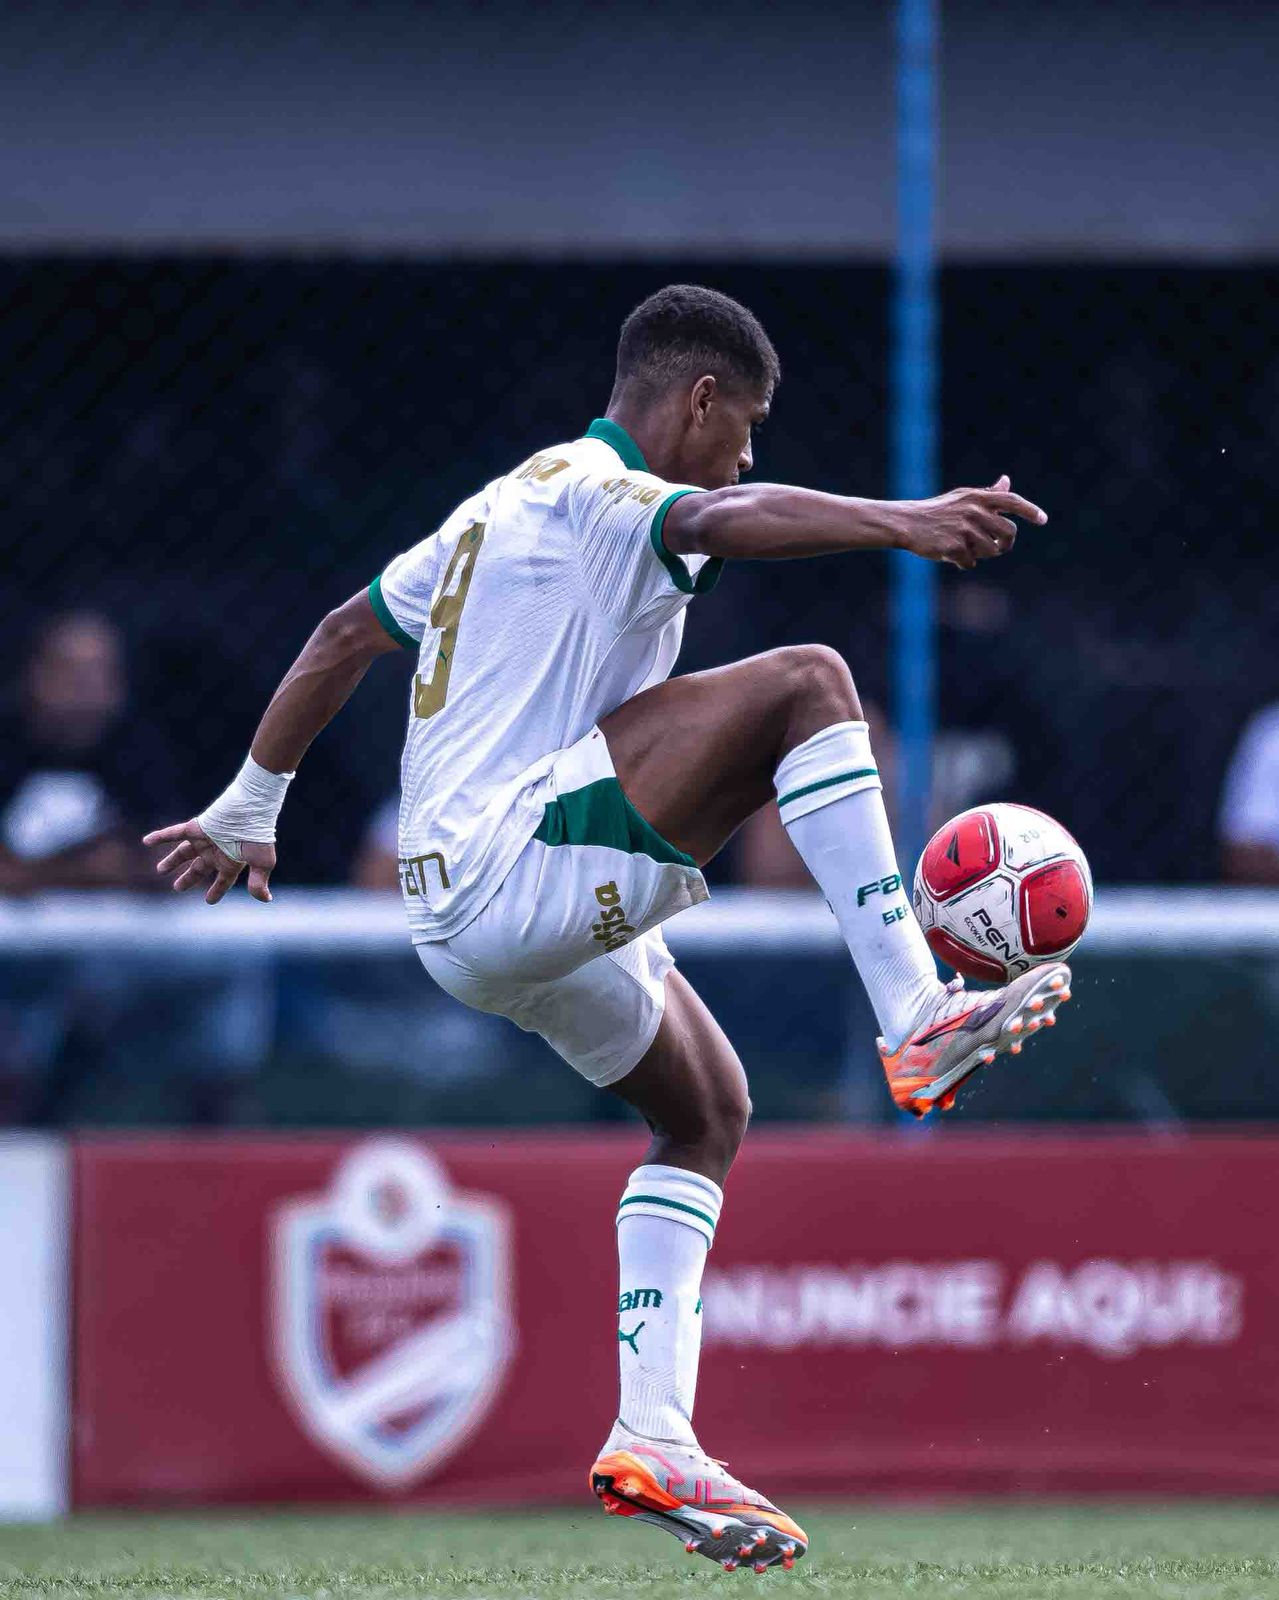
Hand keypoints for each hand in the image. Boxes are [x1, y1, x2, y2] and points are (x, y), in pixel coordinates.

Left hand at [142, 819, 275, 904]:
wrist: (251, 809)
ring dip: (172, 861)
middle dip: (188, 878)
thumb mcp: (262, 863)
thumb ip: (258, 882)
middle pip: (198, 868)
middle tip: (177, 888)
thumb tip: (266, 900)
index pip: (222, 881)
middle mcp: (216, 851)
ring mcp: (204, 839)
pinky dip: (160, 837)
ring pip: (184, 852)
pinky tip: (146, 841)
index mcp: (231, 861)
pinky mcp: (195, 828)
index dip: (216, 891)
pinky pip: (174, 833)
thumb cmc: (259, 836)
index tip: (209, 901)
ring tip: (160, 870)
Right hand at [901, 475, 1046, 568]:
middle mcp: (973, 511)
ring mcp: (963, 529)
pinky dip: (963, 563)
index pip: (1012, 501)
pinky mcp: (953, 546)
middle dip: (1005, 544)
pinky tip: (950, 555)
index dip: (1030, 510)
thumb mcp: (962, 498)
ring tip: (964, 548)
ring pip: (990, 551)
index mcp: (977, 497)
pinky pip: (971, 562)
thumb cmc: (937, 511)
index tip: (1043, 520)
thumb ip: (987, 494)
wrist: (907, 523)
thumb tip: (1007, 481)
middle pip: (1008, 532)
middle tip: (997, 547)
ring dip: (980, 554)